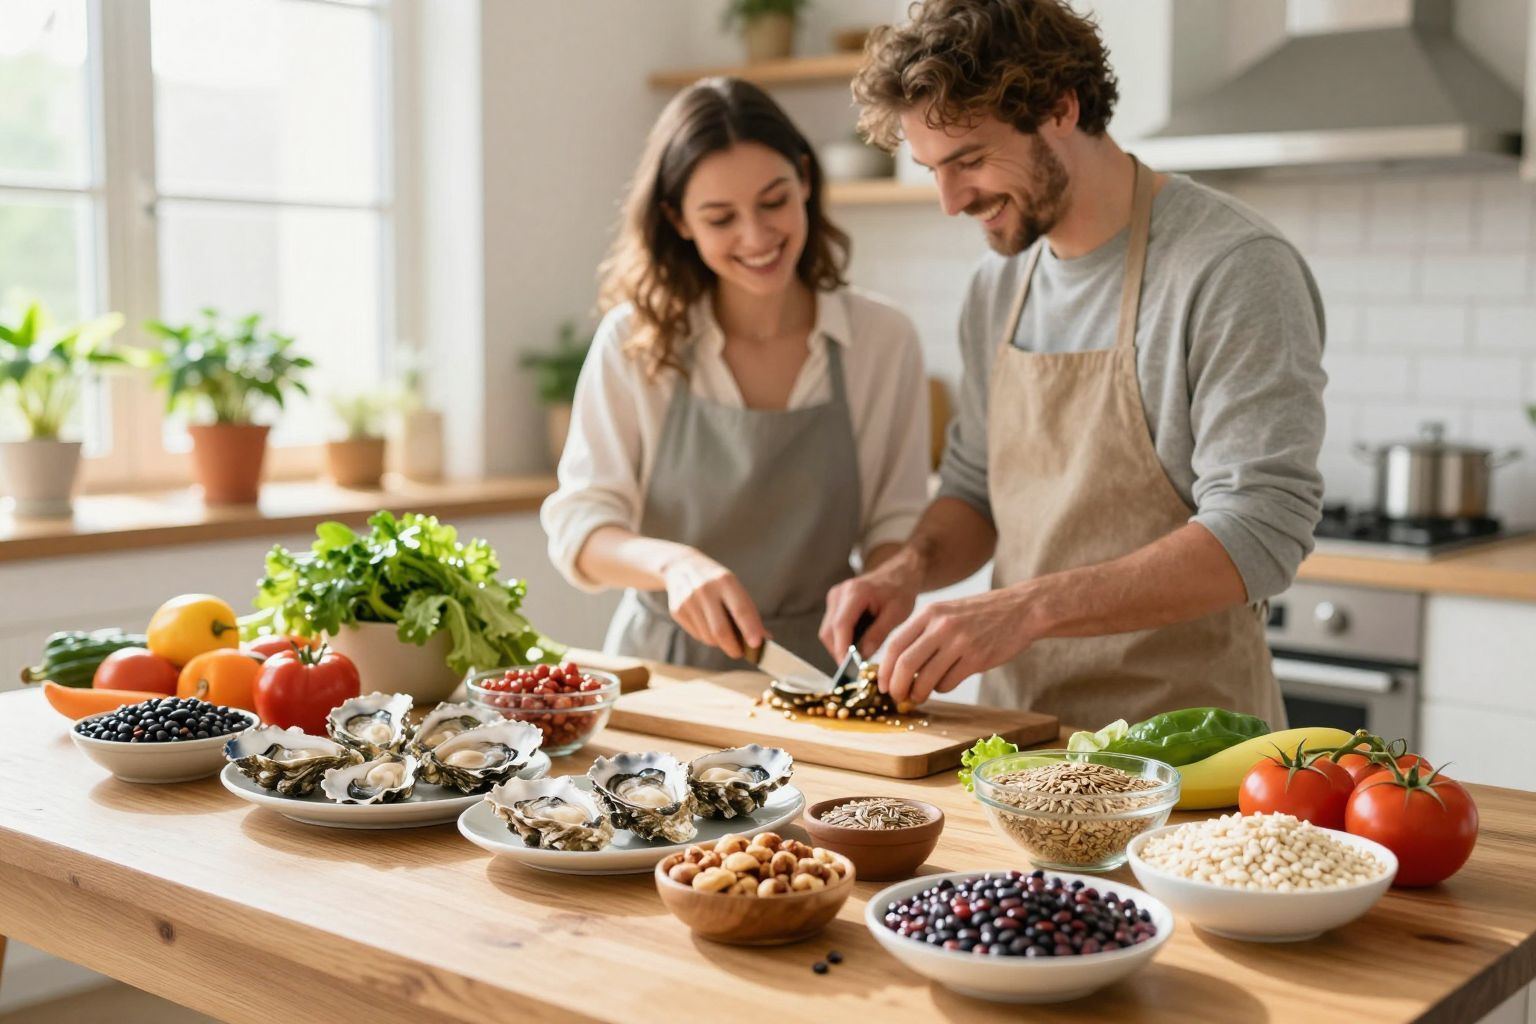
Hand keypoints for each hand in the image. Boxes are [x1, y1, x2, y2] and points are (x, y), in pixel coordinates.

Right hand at [661, 550, 765, 659]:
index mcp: (726, 581)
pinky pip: (697, 635)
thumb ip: (748, 613)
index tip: (757, 645)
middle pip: (720, 630)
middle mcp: (705, 590)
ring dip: (719, 643)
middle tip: (740, 653)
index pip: (741, 610)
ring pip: (708, 637)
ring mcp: (689, 600)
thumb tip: (765, 639)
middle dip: (733, 647)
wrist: (682, 567)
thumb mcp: (734, 588)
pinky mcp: (677, 610)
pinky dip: (706, 637)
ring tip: (723, 634)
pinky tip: (706, 624)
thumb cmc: (717, 584)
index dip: (750, 629)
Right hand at [819, 552, 921, 661]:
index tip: (847, 668)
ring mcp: (834, 597)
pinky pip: (831, 627)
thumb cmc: (900, 591)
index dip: (841, 648)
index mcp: (856, 592)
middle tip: (855, 668)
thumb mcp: (896, 613)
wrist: (898, 574)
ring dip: (839, 647)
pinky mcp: (834, 603)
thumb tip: (863, 655)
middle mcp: (840, 593)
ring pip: (827, 631)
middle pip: (829, 631)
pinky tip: (855, 646)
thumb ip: (879, 633)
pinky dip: (840, 639)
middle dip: (839, 652)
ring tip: (857, 659)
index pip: (841, 625)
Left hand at [877, 586, 1040, 704]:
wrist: (1021, 609)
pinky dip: (941, 689)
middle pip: (905, 664)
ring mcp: (960, 642)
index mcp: (929, 613)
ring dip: (917, 693)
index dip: (884, 669)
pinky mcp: (977, 659)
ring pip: (926, 678)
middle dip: (896, 686)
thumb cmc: (980, 615)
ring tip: (918, 696)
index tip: (883, 684)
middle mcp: (941, 626)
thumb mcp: (946, 613)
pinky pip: (948, 683)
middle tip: (896, 697)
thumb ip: (923, 633)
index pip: (895, 645)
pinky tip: (945, 683)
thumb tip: (898, 666)